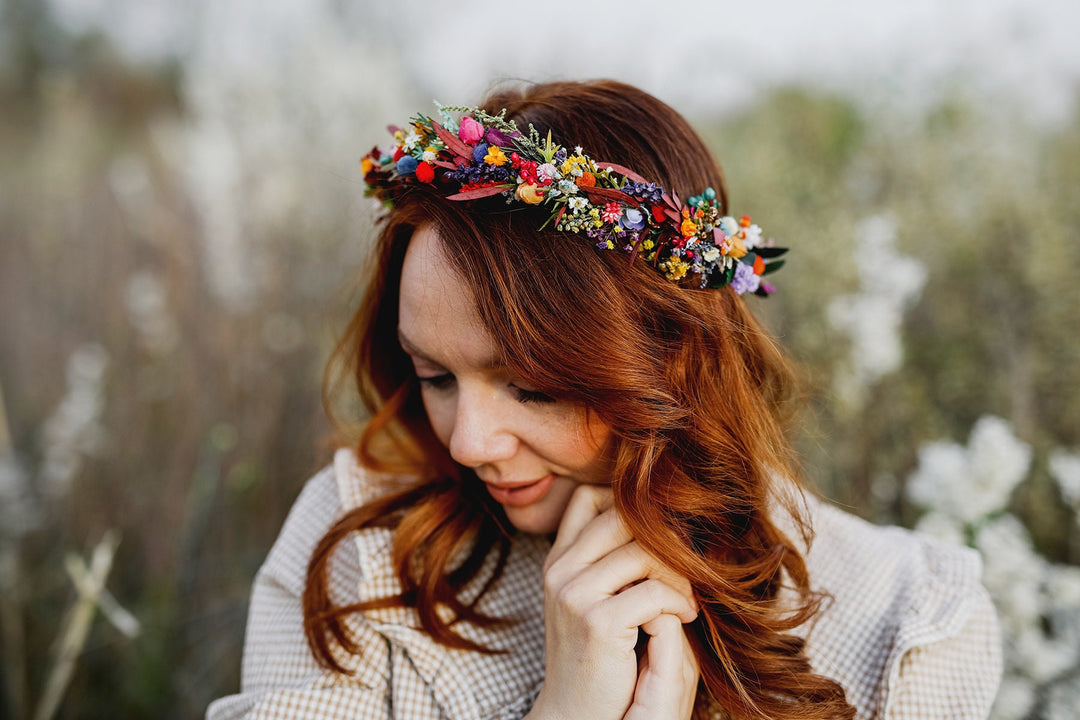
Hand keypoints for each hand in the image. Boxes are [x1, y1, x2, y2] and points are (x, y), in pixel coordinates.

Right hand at [528, 485, 697, 719]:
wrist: (578, 713)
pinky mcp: (597, 622)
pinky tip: (685, 618)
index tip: (660, 532)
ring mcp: (574, 594)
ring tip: (687, 598)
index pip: (589, 496)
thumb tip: (653, 513)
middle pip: (622, 515)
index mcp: (559, 559)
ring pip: (643, 550)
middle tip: (685, 565)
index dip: (628, 502)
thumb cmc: (598, 655)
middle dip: (663, 537)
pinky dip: (680, 603)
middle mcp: (560, 570)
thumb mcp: (594, 597)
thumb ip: (609, 558)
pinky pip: (654, 592)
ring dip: (678, 574)